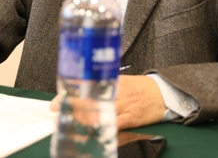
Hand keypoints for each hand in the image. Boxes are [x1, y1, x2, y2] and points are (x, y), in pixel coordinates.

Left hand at [49, 75, 165, 129]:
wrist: (162, 93)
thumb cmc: (139, 89)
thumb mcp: (118, 83)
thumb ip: (101, 89)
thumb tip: (78, 96)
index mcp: (109, 82)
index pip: (84, 88)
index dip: (67, 96)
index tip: (55, 104)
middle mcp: (114, 92)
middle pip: (88, 101)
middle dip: (70, 110)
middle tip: (56, 117)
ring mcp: (122, 105)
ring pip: (98, 113)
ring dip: (82, 122)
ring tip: (68, 128)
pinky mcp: (131, 118)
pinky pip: (114, 125)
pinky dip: (102, 130)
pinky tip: (91, 134)